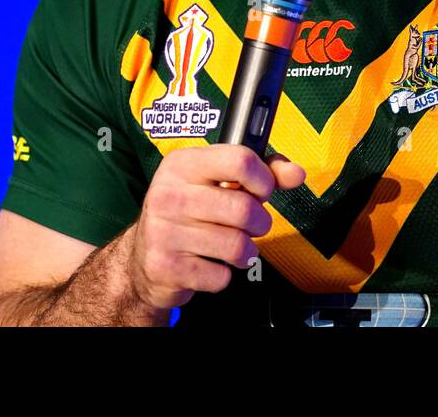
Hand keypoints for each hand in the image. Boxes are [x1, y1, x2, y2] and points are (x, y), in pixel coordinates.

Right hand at [126, 144, 305, 310]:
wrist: (142, 256)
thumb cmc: (189, 211)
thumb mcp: (218, 180)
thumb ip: (261, 172)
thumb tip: (295, 173)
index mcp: (184, 163)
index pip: (240, 160)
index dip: (263, 179)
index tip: (262, 190)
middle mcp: (169, 193)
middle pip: (244, 208)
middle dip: (259, 222)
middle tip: (250, 225)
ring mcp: (164, 231)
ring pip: (236, 246)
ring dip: (245, 252)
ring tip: (233, 247)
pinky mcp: (165, 267)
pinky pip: (221, 276)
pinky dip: (224, 275)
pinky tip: (210, 264)